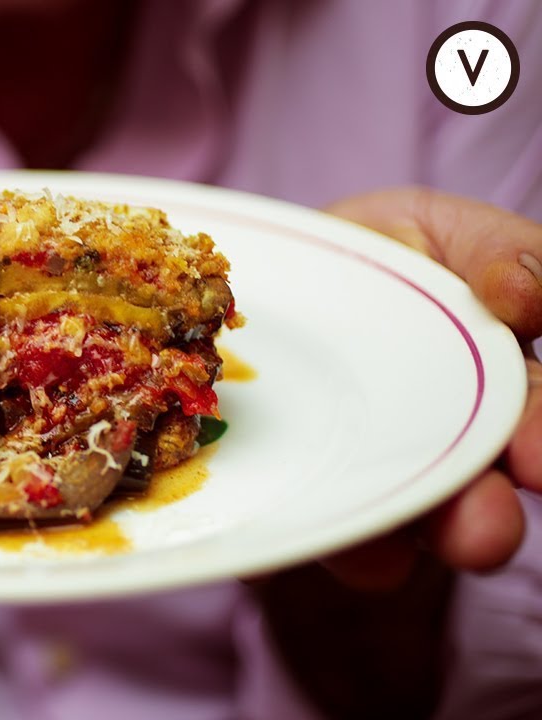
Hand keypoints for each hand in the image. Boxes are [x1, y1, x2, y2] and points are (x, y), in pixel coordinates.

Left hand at [255, 189, 541, 716]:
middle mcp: (433, 447)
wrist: (274, 276)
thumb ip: (497, 254)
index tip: (538, 463)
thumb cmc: (374, 254)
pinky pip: (298, 529)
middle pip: (471, 497)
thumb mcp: (438, 230)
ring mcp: (360, 475)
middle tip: (483, 537)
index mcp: (489, 390)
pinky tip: (312, 555)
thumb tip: (521, 293)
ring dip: (391, 548)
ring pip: (387, 529)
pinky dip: (306, 548)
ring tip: (383, 560)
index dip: (537, 442)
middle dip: (480, 521)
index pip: (528, 423)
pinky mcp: (287, 491)